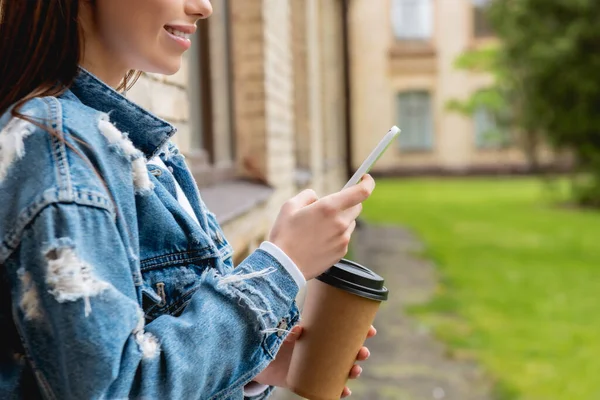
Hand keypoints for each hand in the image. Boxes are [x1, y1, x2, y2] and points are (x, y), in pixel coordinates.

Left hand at [254, 325, 376, 397]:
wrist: (262, 362)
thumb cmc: (276, 343)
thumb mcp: (283, 335)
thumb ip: (290, 332)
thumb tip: (299, 330)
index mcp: (321, 335)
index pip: (345, 331)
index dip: (361, 331)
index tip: (371, 331)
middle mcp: (324, 350)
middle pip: (349, 351)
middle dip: (360, 353)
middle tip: (363, 353)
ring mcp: (320, 366)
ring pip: (343, 369)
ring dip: (353, 371)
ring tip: (355, 371)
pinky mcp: (313, 380)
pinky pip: (330, 386)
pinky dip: (339, 389)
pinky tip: (344, 390)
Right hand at [269, 175, 374, 279]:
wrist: (284, 266)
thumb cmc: (284, 235)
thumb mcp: (290, 206)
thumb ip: (308, 196)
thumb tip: (317, 197)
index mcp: (329, 207)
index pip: (361, 192)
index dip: (367, 182)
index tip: (365, 178)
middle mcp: (340, 223)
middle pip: (357, 207)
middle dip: (348, 203)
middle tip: (331, 207)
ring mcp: (343, 239)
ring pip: (350, 223)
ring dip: (341, 220)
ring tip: (319, 228)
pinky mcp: (341, 252)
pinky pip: (344, 238)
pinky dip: (336, 235)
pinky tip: (319, 241)